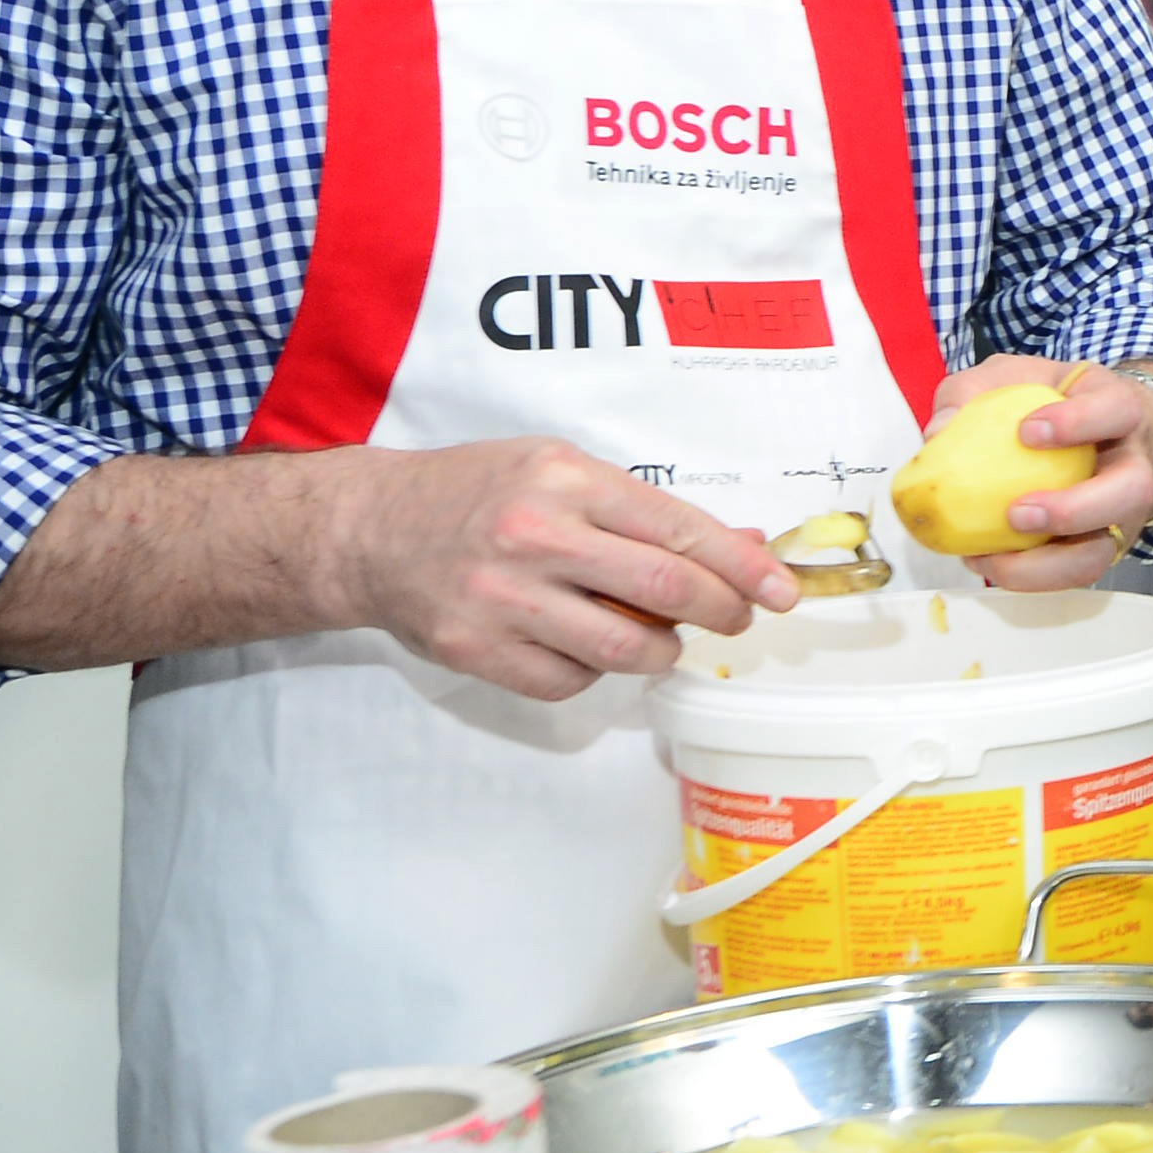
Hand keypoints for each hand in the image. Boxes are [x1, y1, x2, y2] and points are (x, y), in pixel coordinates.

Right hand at [332, 433, 795, 701]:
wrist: (371, 529)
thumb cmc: (477, 493)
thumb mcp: (562, 473)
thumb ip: (647, 512)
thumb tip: (742, 547)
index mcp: (564, 481)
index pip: (679, 530)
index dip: (742, 568)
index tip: (781, 590)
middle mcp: (535, 537)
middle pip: (665, 590)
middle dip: (723, 611)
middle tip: (738, 617)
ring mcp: (503, 599)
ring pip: (626, 648)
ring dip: (662, 649)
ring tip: (658, 633)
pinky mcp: (478, 651)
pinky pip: (572, 679)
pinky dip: (595, 669)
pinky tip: (584, 642)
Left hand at [914, 353, 1152, 592]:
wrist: (1101, 431)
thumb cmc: (1055, 402)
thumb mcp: (1014, 377)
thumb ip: (974, 391)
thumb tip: (939, 431)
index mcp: (1118, 409)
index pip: (1117, 410)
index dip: (1080, 422)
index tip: (1028, 432)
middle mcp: (1133, 463)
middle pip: (1132, 490)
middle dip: (1076, 509)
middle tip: (1018, 513)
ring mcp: (1122, 512)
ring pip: (1108, 548)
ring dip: (1051, 563)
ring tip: (996, 557)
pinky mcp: (1100, 545)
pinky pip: (1076, 572)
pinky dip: (1032, 577)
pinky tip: (989, 561)